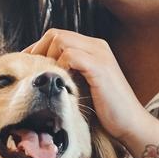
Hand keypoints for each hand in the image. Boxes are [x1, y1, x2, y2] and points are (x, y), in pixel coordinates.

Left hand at [25, 28, 148, 139]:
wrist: (130, 124)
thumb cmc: (106, 110)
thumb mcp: (84, 86)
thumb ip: (69, 73)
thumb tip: (42, 72)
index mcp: (94, 48)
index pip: (58, 36)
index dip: (39, 49)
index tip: (28, 67)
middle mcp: (97, 46)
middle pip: (56, 34)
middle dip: (39, 52)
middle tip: (32, 73)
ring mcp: (100, 54)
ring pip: (60, 40)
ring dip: (48, 59)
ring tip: (47, 79)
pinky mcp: (100, 67)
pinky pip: (70, 55)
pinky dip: (60, 68)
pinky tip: (60, 84)